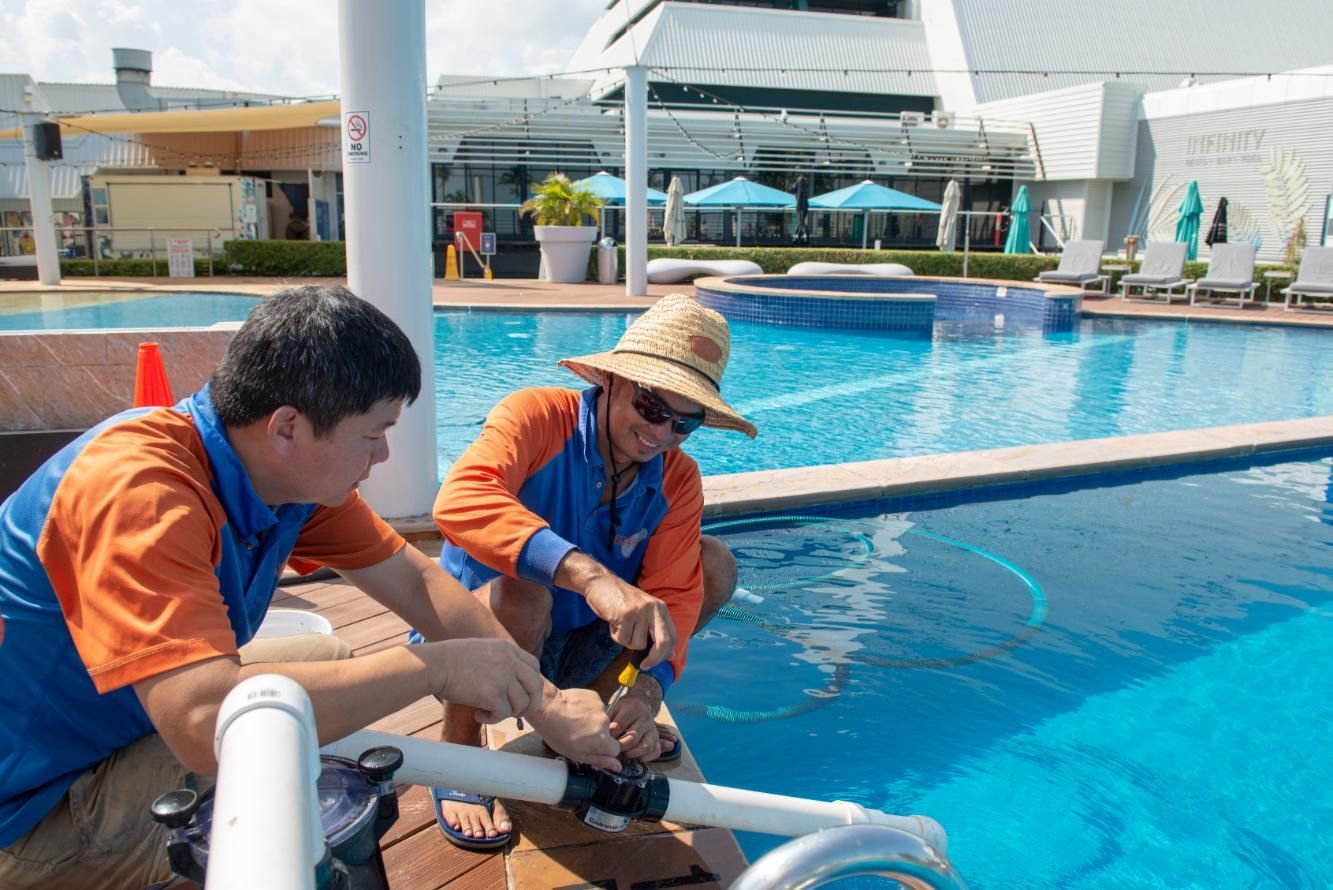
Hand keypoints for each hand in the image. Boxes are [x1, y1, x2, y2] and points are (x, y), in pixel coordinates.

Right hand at [427, 638, 543, 722]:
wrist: (434, 665)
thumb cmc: (450, 659)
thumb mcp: (483, 648)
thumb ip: (500, 659)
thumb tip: (511, 678)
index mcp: (507, 648)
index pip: (534, 666)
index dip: (532, 683)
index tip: (524, 694)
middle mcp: (509, 661)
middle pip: (535, 686)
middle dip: (531, 703)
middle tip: (518, 713)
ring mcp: (503, 677)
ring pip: (520, 704)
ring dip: (507, 713)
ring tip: (489, 712)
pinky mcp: (493, 695)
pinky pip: (503, 714)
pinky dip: (492, 719)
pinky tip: (478, 715)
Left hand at [529, 687, 621, 770]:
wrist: (547, 708)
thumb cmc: (557, 733)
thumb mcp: (577, 754)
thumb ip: (600, 760)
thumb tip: (618, 767)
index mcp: (602, 741)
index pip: (615, 749)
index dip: (603, 749)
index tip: (591, 746)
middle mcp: (605, 723)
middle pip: (607, 733)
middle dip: (596, 734)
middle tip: (579, 733)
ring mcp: (601, 707)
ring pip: (601, 718)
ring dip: (591, 720)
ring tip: (574, 720)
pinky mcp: (595, 696)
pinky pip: (596, 706)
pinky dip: (588, 708)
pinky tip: (575, 710)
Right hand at [582, 573, 676, 669]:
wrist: (600, 583)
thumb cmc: (621, 601)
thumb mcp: (644, 613)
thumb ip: (657, 632)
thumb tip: (670, 656)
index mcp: (661, 608)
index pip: (672, 637)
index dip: (665, 654)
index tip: (654, 661)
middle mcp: (654, 608)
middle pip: (663, 642)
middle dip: (654, 658)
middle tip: (644, 665)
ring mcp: (640, 611)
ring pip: (637, 644)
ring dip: (626, 640)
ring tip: (620, 625)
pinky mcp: (625, 614)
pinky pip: (622, 639)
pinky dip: (616, 635)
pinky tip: (613, 622)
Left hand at [608, 679, 663, 762]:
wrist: (638, 703)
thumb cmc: (621, 710)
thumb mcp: (613, 709)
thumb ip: (607, 722)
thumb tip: (599, 739)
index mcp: (633, 707)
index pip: (618, 727)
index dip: (609, 737)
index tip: (603, 740)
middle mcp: (645, 717)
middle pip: (632, 739)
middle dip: (619, 747)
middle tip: (612, 749)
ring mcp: (653, 728)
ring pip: (645, 747)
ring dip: (632, 754)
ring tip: (623, 753)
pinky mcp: (657, 738)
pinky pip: (655, 751)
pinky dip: (645, 757)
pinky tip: (635, 756)